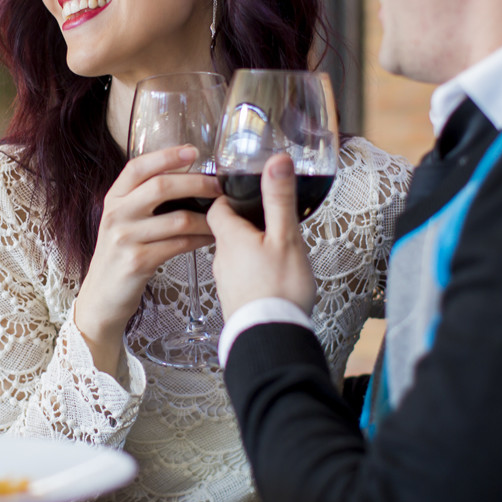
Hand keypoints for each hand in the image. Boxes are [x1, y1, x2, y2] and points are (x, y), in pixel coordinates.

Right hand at [74, 145, 220, 368]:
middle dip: (197, 184)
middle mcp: (116, 214)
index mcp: (114, 198)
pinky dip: (201, 240)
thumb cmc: (122, 253)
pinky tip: (212, 238)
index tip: (193, 151)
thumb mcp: (125, 220)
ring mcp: (124, 238)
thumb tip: (192, 178)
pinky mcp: (137, 262)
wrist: (102, 296)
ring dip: (207, 218)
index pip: (138, 167)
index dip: (167, 156)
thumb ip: (146, 199)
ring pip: (178, 219)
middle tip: (220, 187)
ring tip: (222, 218)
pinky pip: (179, 245)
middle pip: (161, 187)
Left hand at [207, 154, 315, 320]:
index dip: (228, 194)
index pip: (217, 206)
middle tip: (266, 216)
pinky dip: (254, 270)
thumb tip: (276, 162)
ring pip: (235, 254)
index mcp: (229, 237)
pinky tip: (271, 275)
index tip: (242, 189)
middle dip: (245, 221)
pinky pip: (242, 276)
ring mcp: (228, 282)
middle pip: (226, 230)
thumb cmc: (278, 290)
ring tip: (274, 246)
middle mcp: (222, 259)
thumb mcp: (284, 238)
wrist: (270, 339)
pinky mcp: (236, 300)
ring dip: (251, 247)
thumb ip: (278, 199)